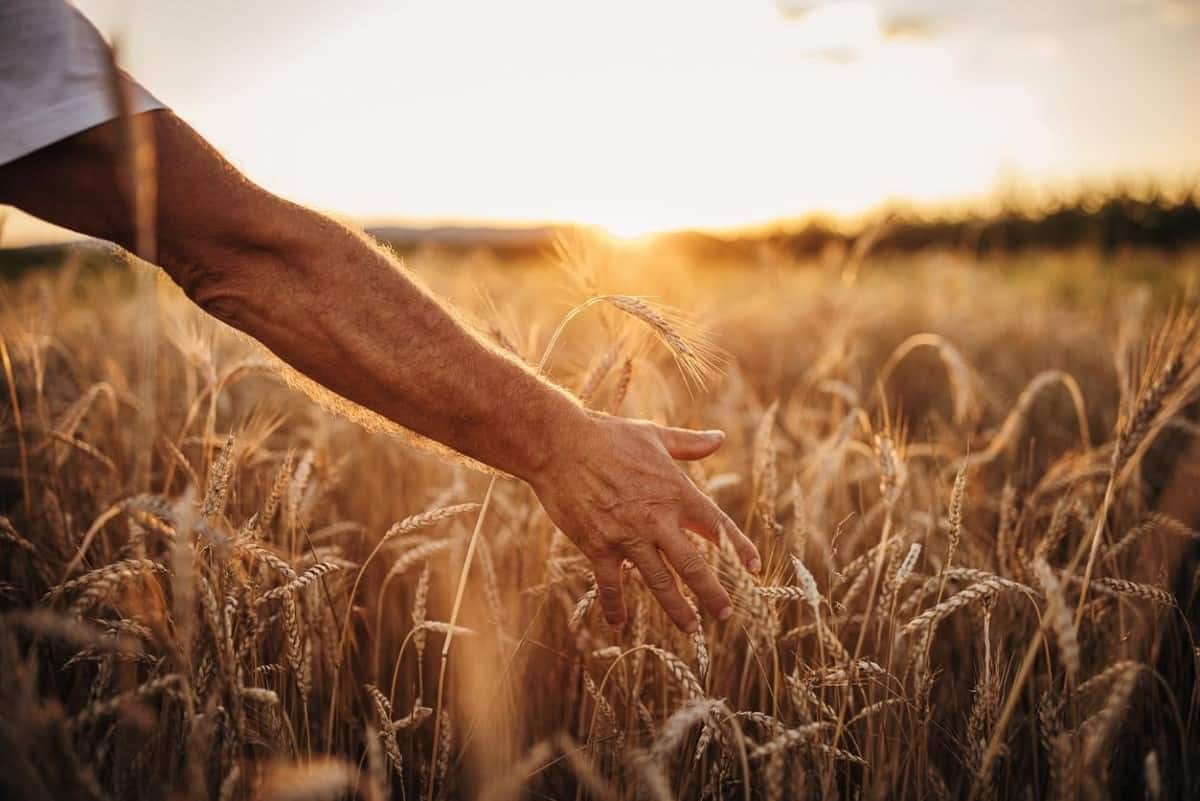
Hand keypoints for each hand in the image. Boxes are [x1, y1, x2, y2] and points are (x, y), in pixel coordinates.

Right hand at [530, 409, 760, 631]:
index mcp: (676, 492)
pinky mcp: (598, 546)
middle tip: (726, 615)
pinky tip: (618, 625)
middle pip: (693, 565)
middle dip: (712, 593)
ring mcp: (627, 536)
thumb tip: (719, 438)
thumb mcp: (654, 435)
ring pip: (659, 582)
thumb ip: (689, 443)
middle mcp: (657, 519)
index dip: (739, 547)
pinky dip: (615, 607)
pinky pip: (611, 585)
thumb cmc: (607, 435)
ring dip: (677, 609)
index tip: (755, 568)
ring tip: (691, 629)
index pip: (717, 525)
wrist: (559, 443)